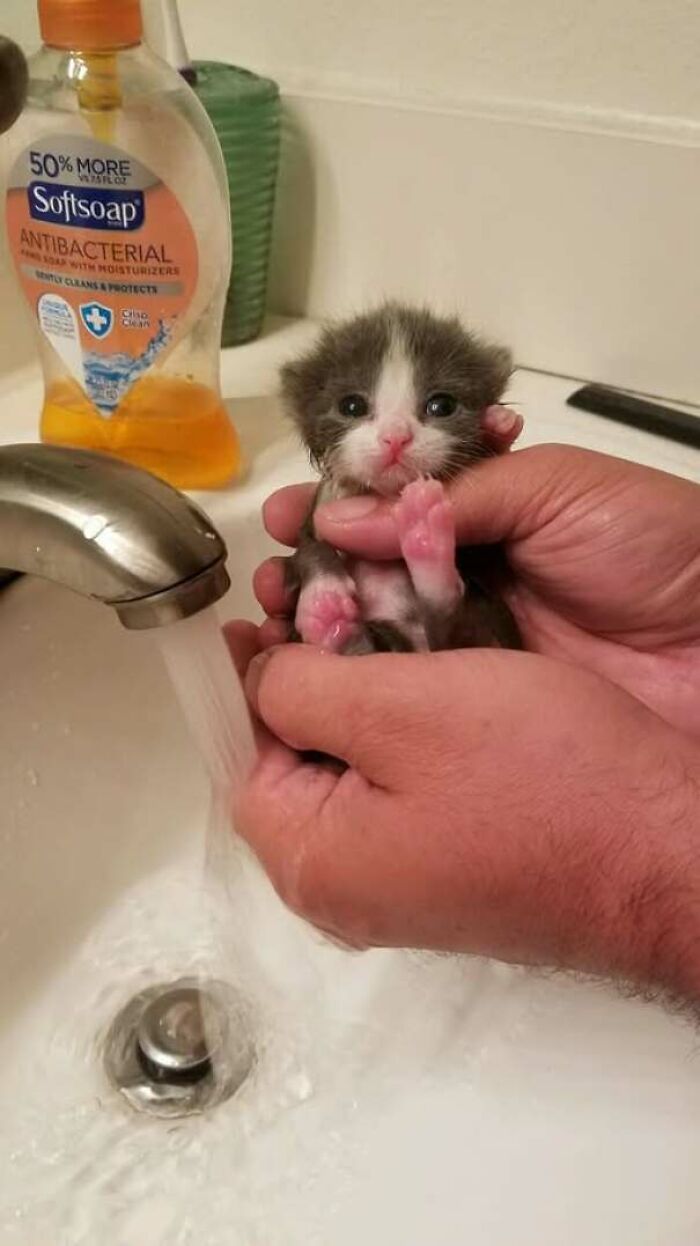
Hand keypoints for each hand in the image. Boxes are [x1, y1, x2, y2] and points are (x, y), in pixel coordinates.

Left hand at [225, 626, 699, 1003]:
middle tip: (337, 605)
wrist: (671, 851)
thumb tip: (261, 679)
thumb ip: (304, 689)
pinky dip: (411, 729)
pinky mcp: (462, 866)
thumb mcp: (401, 711)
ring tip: (389, 623)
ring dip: (366, 696)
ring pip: (356, 770)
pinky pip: (407, 788)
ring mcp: (410, 884)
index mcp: (314, 860)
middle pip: (296, 764)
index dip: (251, 676)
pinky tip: (439, 674)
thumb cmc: (543, 782)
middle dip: (311, 678)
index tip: (269, 612)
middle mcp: (350, 889)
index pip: (242, 756)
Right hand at [256, 444, 699, 734]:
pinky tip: (314, 677)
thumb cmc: (652, 547)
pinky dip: (359, 686)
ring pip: (377, 636)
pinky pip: (407, 695)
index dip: (335, 511)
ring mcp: (470, 650)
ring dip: (321, 627)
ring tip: (280, 619)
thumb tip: (342, 517)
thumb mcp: (556, 488)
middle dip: (312, 573)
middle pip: (369, 577)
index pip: (389, 511)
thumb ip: (452, 496)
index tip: (285, 518)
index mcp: (485, 519)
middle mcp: (466, 582)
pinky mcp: (479, 711)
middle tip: (276, 580)